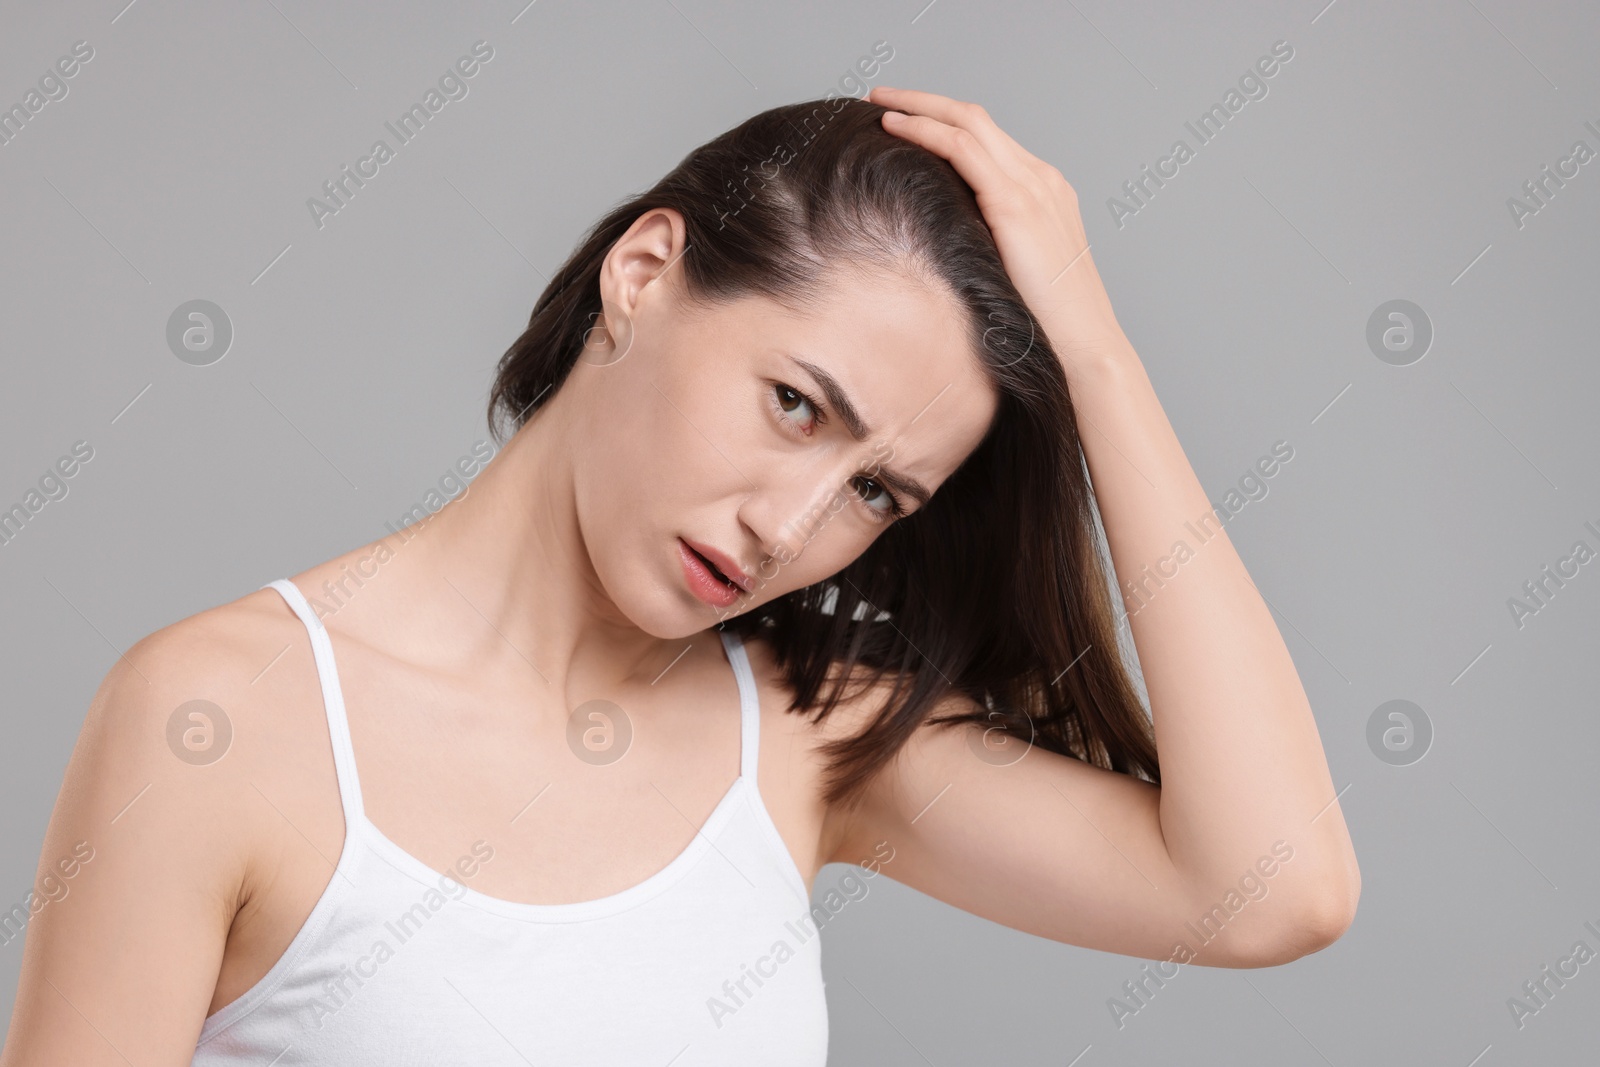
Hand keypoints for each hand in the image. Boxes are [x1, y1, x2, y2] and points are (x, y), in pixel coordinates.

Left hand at [867, 86, 1132, 381]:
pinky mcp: (1016, 204)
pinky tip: (894, 127)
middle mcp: (1042, 179)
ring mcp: (1033, 187)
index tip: (904, 120)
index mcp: (1044, 193)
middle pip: (976, 119)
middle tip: (882, 95)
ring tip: (880, 101)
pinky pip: (962, 149)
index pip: (987, 140)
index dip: (943, 123)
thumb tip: (934, 253)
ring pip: (967, 123)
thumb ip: (983, 251)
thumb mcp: (1010, 277)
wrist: (1084, 349)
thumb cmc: (1045, 329)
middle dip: (926, 100)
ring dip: (919, 105)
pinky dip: (925, 131)